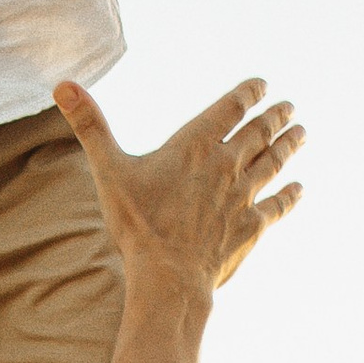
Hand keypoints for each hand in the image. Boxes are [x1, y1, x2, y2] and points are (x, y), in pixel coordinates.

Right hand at [53, 77, 302, 298]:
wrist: (168, 278)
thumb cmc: (138, 225)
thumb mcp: (109, 170)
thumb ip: (90, 125)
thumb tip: (62, 84)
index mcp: (195, 145)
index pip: (230, 108)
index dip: (248, 93)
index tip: (262, 84)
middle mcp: (226, 165)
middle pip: (259, 132)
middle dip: (275, 117)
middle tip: (290, 107)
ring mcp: (243, 196)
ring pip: (274, 162)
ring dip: (289, 145)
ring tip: (301, 132)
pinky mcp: (251, 227)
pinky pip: (278, 205)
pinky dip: (290, 194)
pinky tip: (299, 187)